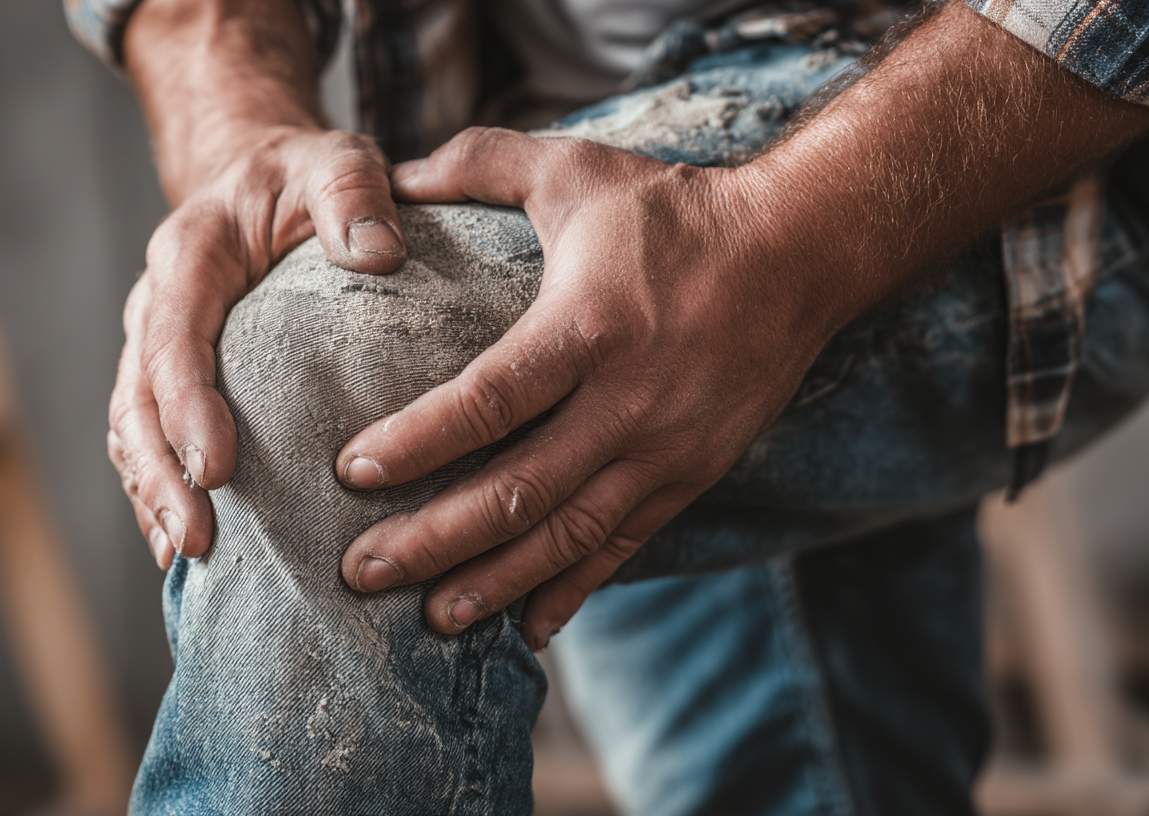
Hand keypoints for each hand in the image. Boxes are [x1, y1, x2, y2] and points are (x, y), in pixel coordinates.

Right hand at [109, 127, 406, 568]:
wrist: (262, 179)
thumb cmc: (307, 178)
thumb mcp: (338, 162)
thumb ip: (354, 194)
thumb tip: (381, 255)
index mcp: (191, 257)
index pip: (176, 338)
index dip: (188, 406)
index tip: (217, 468)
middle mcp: (157, 306)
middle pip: (137, 402)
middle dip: (161, 477)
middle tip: (196, 542)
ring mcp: (156, 347)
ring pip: (132, 431)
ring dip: (153, 498)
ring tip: (187, 560)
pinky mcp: (171, 381)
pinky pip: (150, 443)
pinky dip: (160, 495)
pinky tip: (186, 551)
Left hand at [334, 128, 845, 647]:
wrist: (797, 254)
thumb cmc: (673, 211)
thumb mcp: (575, 170)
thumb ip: (481, 163)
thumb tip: (394, 174)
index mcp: (589, 328)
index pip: (489, 401)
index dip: (417, 442)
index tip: (351, 471)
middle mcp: (627, 402)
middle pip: (519, 490)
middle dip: (433, 539)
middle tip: (359, 570)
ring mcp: (664, 449)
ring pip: (568, 535)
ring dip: (494, 581)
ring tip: (430, 618)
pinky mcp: (690, 475)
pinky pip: (624, 546)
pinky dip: (572, 588)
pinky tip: (528, 626)